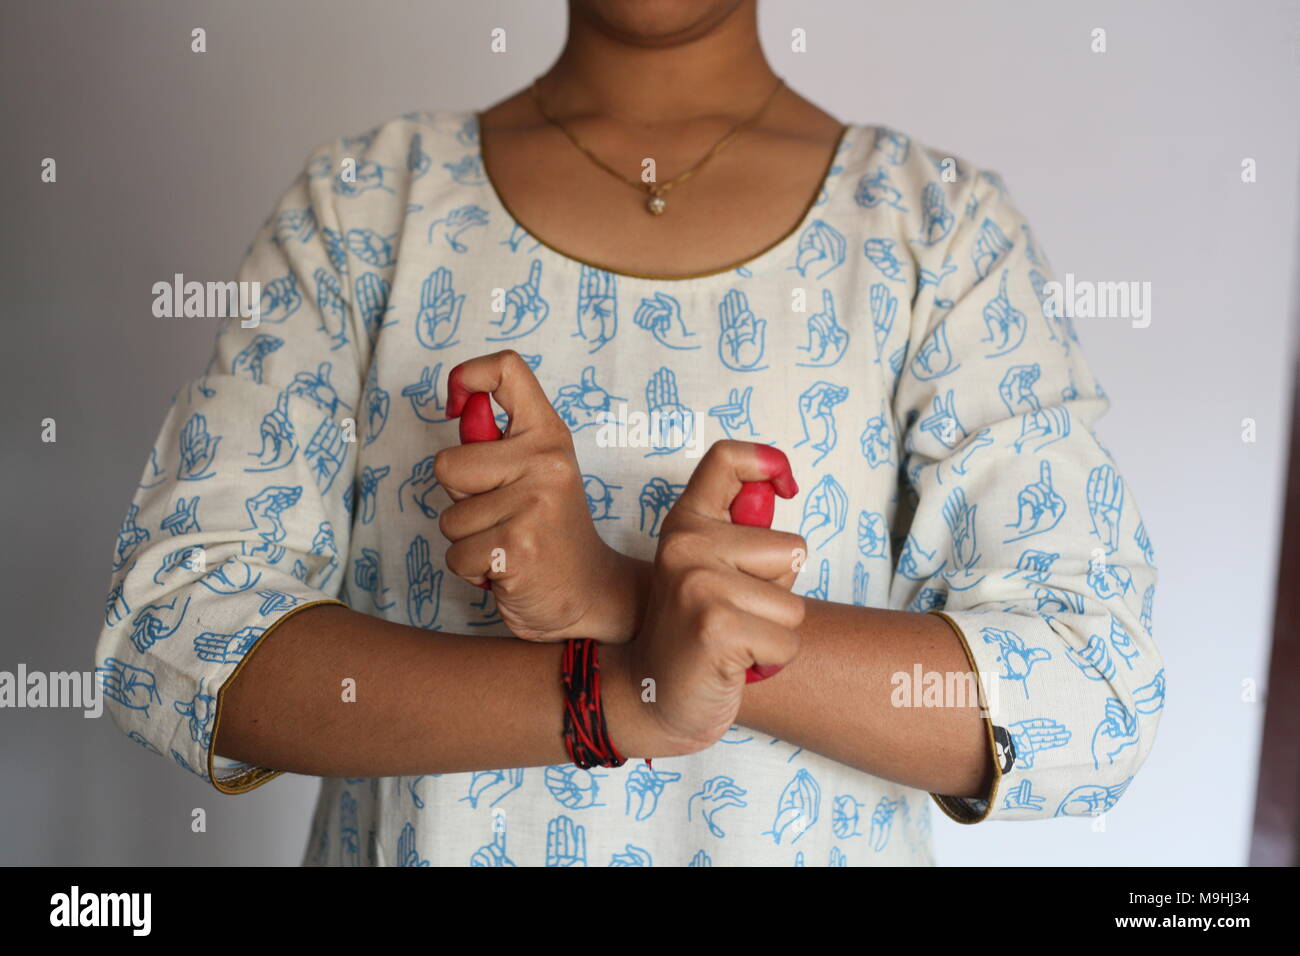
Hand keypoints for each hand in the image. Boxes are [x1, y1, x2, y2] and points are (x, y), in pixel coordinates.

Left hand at [436, 350, 647, 641]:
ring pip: (449, 519)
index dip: (466, 375)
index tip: (454, 402)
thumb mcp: (535, 475)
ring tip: (507, 542)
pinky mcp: (517, 546)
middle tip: (500, 515)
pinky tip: (507, 567)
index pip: (507, 369)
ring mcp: (533, 504)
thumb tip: (458, 407)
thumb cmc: (549, 532)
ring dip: (468, 541)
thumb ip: (497, 444)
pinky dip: (472, 570)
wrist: (589, 594)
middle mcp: (546, 461)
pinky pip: (456, 555)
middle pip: (447, 464)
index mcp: (549, 435)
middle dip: (459, 500)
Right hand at [603, 441, 803, 756]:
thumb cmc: (694, 635)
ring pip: (792, 605)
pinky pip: (786, 642)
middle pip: (791, 550)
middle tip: (734, 614)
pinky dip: (770, 663)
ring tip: (732, 640)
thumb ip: (739, 533)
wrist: (650, 698)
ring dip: (774, 633)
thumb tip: (780, 488)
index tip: (785, 487)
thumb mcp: (707, 571)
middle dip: (779, 592)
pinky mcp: (716, 626)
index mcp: (686, 523)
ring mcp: (698, 584)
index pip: (728, 459)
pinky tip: (732, 664)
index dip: (770, 462)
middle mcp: (686, 545)